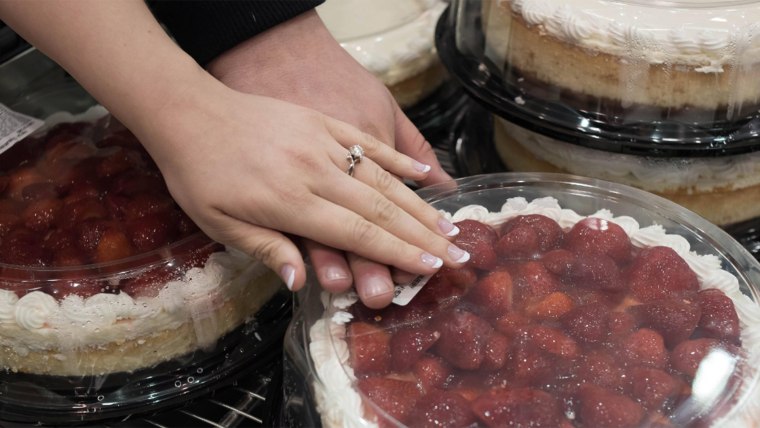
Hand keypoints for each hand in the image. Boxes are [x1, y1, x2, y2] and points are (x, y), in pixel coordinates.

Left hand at [138, 83, 467, 298]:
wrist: (188, 111)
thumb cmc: (199, 175)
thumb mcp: (220, 223)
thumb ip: (267, 250)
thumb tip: (301, 284)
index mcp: (291, 202)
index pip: (357, 234)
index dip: (399, 253)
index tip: (432, 267)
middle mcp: (316, 172)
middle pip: (380, 209)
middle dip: (422, 235)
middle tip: (456, 253)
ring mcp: (323, 142)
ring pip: (382, 178)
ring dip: (419, 204)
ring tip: (450, 224)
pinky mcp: (323, 122)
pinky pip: (368, 142)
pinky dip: (399, 158)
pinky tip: (426, 172)